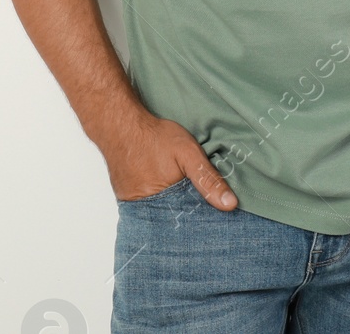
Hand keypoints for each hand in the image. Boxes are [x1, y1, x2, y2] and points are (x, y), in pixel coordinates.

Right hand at [100, 109, 237, 210]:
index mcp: (163, 205)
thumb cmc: (153, 137)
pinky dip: (157, 203)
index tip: (216, 222)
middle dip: (188, 218)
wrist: (118, 125)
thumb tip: (230, 205)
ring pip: (160, 215)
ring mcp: (133, 206)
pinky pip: (146, 207)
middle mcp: (145, 212)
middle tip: (203, 215)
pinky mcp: (126, 199)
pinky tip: (165, 193)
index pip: (189, 224)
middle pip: (174, 221)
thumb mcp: (188, 154)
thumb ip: (208, 178)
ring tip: (184, 202)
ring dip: (172, 210)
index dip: (203, 221)